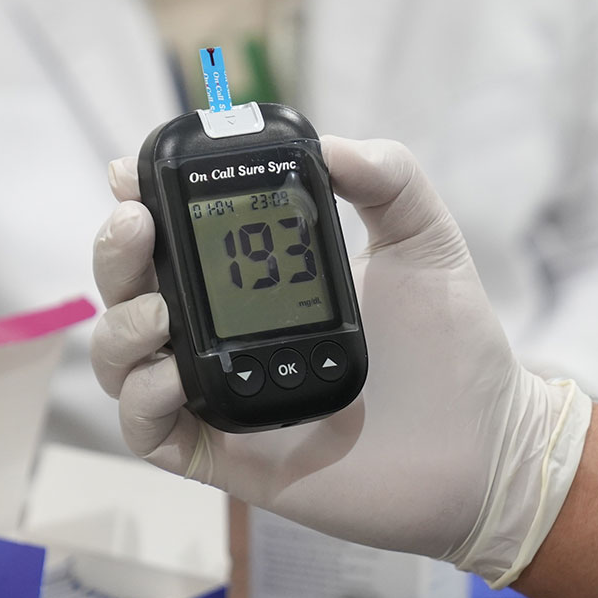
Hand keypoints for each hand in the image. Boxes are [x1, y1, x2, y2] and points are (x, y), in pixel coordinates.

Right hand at [91, 137, 590, 585]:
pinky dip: (143, 399)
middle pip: (130, 291)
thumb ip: (385, 176)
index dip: (139, 205)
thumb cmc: (452, 344)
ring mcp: (219, 392)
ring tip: (160, 312)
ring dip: (119, 327)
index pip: (174, 238)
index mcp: (254, 282)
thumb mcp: (421, 239)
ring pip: (122, 359)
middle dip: (114, 254)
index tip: (130, 176)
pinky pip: (148, 431)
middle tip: (136, 225)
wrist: (483, 442)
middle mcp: (224, 333)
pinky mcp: (224, 452)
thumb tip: (326, 144)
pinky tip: (175, 375)